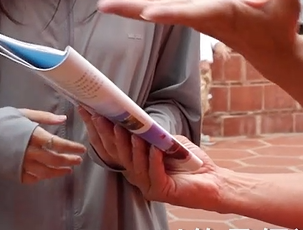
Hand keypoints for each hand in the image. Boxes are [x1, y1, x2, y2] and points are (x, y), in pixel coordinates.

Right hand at [19, 109, 86, 183]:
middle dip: (69, 160)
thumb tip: (63, 119)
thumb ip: (45, 117)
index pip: (57, 144)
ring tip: (68, 169)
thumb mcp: (24, 113)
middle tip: (78, 160)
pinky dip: (42, 177)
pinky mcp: (14, 172)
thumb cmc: (3, 120)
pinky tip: (49, 173)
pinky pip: (32, 178)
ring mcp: (20, 164)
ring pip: (45, 172)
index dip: (71, 148)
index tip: (82, 149)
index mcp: (32, 135)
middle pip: (54, 160)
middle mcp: (27, 151)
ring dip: (59, 172)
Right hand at [79, 108, 222, 208]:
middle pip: (117, 154)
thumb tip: (136, 118)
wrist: (213, 180)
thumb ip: (151, 133)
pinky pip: (154, 173)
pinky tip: (153, 147)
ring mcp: (148, 185)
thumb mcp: (166, 141)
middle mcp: (137, 176)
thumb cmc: (189, 160)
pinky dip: (153, 159)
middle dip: (108, 135)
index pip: (111, 148)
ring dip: (128, 145)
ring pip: (133, 164)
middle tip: (101, 117)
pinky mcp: (162, 191)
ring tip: (123, 128)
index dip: (99, 131)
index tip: (89, 111)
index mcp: (134, 164)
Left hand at [97, 0, 302, 65]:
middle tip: (103, 3)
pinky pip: (163, 0)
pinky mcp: (194, 10)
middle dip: (132, 6)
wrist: (272, 52)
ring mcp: (194, 13)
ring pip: (156, 5)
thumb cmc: (280, 27)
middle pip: (161, 11)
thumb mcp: (287, 4)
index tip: (147, 15)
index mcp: (220, 14)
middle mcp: (200, 15)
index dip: (170, 13)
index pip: (192, 14)